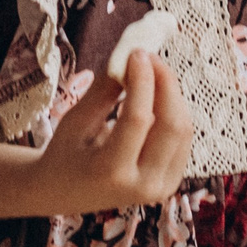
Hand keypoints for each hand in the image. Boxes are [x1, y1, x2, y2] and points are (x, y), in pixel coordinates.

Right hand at [24, 52, 193, 213]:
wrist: (63, 193)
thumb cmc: (64, 154)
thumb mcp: (76, 121)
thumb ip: (105, 90)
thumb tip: (131, 57)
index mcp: (110, 173)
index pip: (139, 118)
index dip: (143, 80)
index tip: (137, 53)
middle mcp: (142, 186)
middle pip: (172, 125)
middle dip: (166, 83)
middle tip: (149, 57)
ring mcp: (161, 188)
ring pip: (183, 130)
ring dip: (171, 95)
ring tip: (149, 74)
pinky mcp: (171, 183)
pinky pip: (182, 139)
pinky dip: (173, 111)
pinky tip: (154, 97)